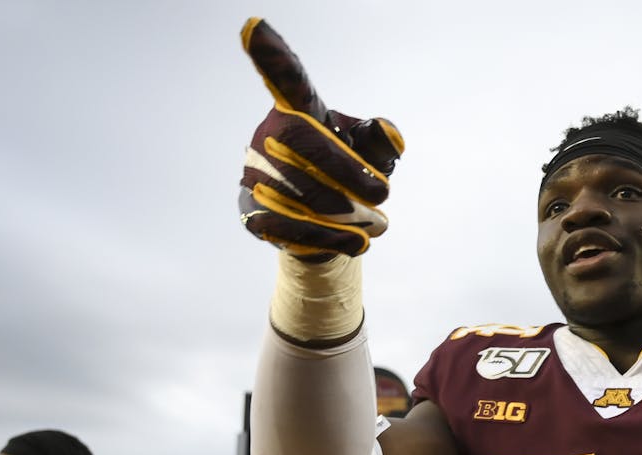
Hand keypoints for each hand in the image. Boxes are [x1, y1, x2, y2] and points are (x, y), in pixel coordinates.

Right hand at [238, 17, 403, 258]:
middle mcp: (268, 136)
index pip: (290, 82)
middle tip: (381, 195)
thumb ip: (381, 143)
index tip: (254, 26)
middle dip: (347, 172)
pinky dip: (328, 236)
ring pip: (298, 188)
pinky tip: (357, 242)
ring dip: (344, 211)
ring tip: (376, 224)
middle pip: (304, 142)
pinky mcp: (251, 211)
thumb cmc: (350, 179)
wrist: (327, 227)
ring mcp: (254, 173)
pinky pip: (287, 224)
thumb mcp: (372, 157)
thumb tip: (390, 135)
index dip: (273, 57)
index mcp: (299, 113)